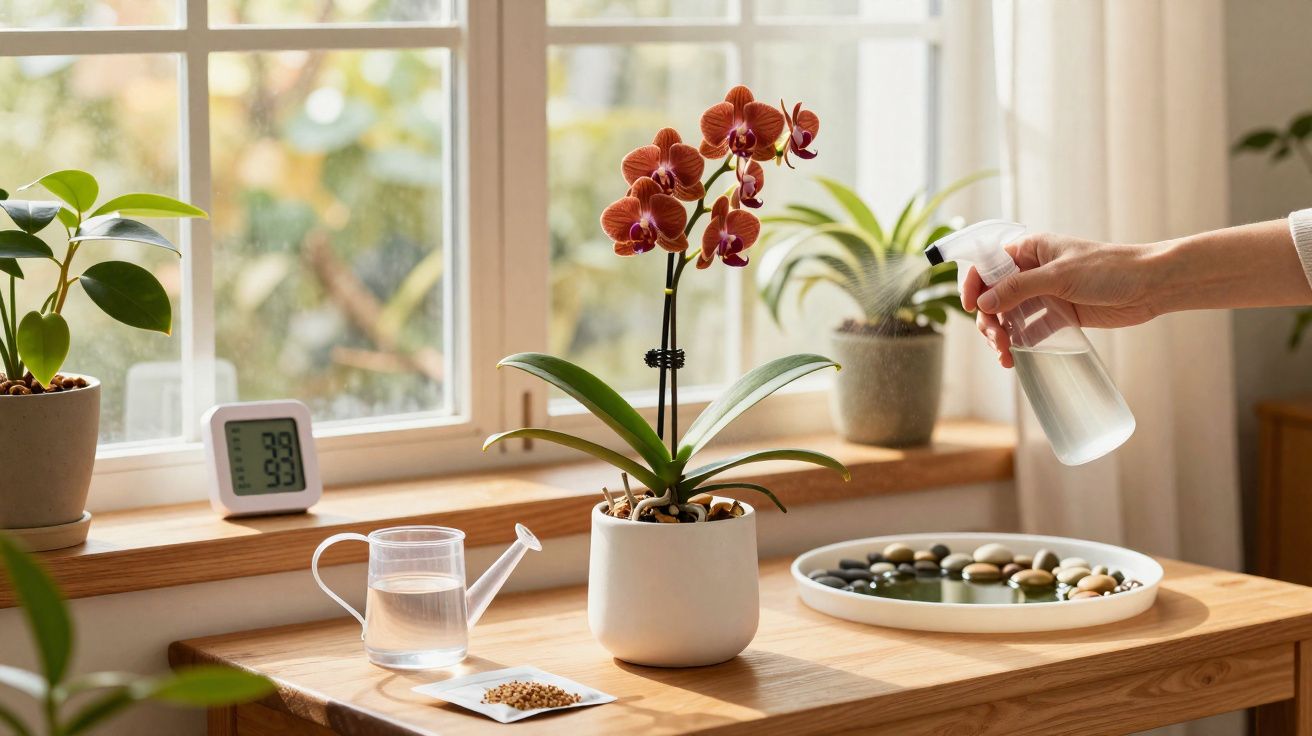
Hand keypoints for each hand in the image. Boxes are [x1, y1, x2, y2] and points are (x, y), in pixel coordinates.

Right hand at [961, 233, 1159, 367]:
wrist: (1151, 285)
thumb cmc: (1109, 268)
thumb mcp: (1059, 276)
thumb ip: (1019, 288)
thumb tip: (983, 304)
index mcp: (1030, 251)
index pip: (988, 265)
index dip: (974, 285)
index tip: (971, 307)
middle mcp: (1033, 272)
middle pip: (994, 296)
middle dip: (989, 320)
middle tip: (997, 341)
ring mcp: (1045, 295)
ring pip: (1009, 316)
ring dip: (1002, 336)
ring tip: (1006, 356)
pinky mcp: (1059, 315)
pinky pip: (1029, 331)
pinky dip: (1020, 344)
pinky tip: (1017, 357)